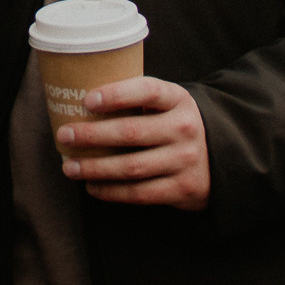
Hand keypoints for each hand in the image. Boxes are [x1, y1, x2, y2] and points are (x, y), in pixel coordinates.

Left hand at [57, 76, 210, 210]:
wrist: (220, 158)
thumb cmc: (174, 124)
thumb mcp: (167, 104)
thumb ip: (137, 99)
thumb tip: (80, 101)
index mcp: (178, 99)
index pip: (148, 91)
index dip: (117, 95)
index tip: (87, 100)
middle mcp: (184, 128)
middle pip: (131, 132)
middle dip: (92, 135)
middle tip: (64, 135)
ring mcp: (185, 160)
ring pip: (131, 167)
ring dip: (95, 168)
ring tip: (69, 166)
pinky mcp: (182, 189)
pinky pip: (139, 193)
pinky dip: (111, 192)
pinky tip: (92, 187)